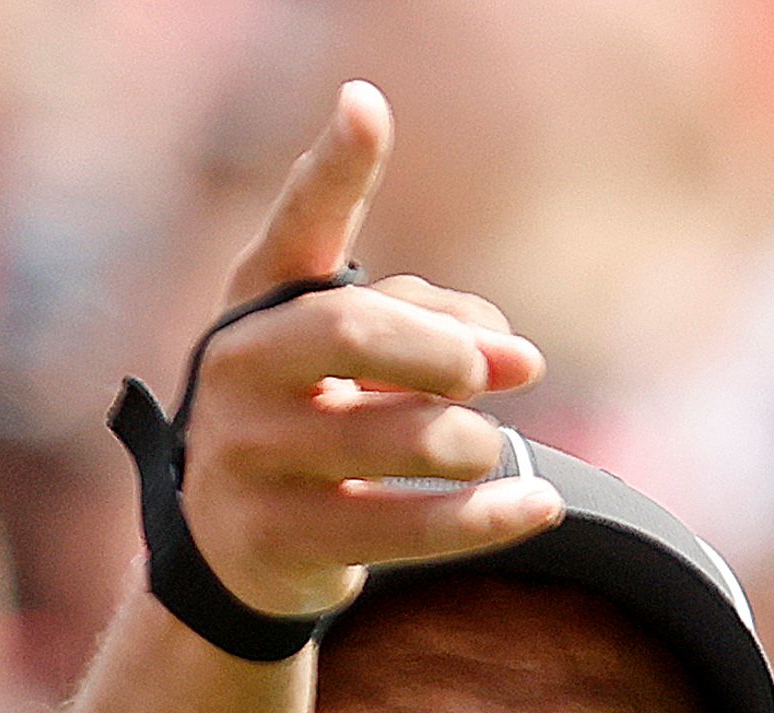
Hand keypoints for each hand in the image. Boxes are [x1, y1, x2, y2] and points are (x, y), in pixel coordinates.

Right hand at [174, 82, 563, 619]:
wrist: (238, 546)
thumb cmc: (320, 419)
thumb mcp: (367, 360)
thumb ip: (443, 329)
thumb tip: (521, 359)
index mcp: (260, 302)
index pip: (300, 226)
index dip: (335, 168)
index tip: (367, 105)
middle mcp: (239, 367)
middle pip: (352, 330)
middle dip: (440, 350)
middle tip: (481, 372)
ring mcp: (248, 455)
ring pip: (398, 435)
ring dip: (470, 443)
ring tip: (481, 448)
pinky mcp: (279, 537)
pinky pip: (409, 526)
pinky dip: (488, 517)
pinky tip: (535, 506)